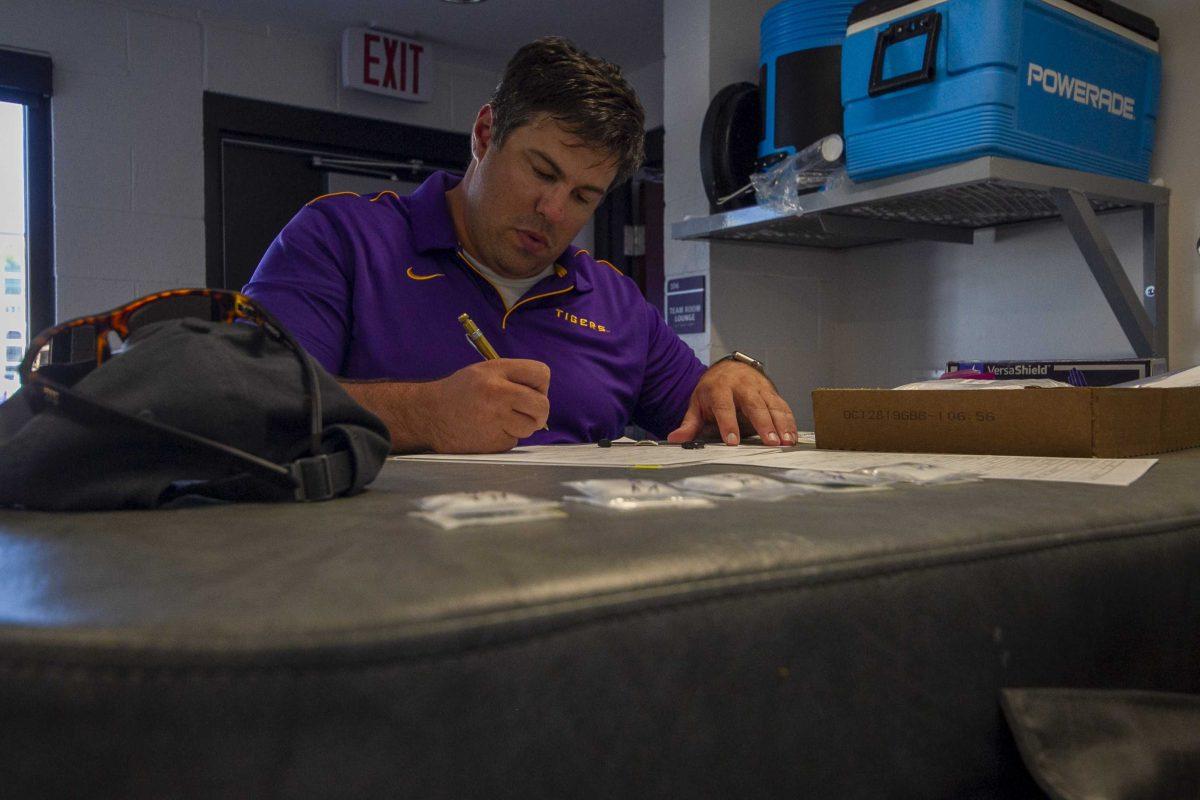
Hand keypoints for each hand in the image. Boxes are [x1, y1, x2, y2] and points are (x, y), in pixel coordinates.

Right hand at [341, 359, 549, 453]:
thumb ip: (514, 377)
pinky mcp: (492, 442)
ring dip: (521, 426)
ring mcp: (495, 420)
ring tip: (499, 419)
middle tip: (528, 413)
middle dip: (539, 411)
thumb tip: (543, 394)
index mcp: (496, 371)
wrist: (429, 415)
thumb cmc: (461, 391)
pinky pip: (514, 440)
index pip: (541, 374)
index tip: (530, 391)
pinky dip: (506, 437)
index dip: (540, 385)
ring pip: (530, 427)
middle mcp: (497, 394)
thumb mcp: (485, 371)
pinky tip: (488, 430)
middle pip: (543, 406)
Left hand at [666, 360, 796, 445]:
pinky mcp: (771, 391)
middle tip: (770, 442)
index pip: (724, 406)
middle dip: (763, 423)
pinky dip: (789, 421)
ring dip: (781, 424)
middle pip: (753, 404)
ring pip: (772, 405)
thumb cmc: (712, 391)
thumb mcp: (697, 404)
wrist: (729, 368)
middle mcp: (741, 385)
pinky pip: (782, 406)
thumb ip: (689, 424)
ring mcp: (759, 387)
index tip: (732, 441)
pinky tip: (792, 436)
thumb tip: (674, 439)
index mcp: (719, 388)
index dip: (728, 423)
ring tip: (786, 442)